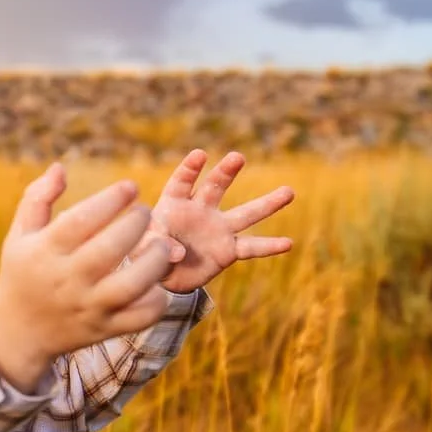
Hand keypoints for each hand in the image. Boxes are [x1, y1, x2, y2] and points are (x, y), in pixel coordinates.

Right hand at [0, 163, 175, 390]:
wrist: (17, 332)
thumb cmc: (22, 273)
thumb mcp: (19, 235)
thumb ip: (37, 198)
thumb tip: (60, 167)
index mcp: (43, 252)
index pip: (81, 221)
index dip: (110, 199)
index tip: (130, 186)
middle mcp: (66, 280)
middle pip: (109, 249)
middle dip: (136, 223)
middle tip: (145, 212)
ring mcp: (86, 307)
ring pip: (131, 285)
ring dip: (154, 260)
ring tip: (162, 244)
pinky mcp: (103, 329)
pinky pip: (139, 317)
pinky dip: (156, 300)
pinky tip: (155, 282)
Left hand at [152, 150, 294, 292]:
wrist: (164, 276)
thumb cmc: (148, 253)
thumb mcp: (142, 248)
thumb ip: (154, 245)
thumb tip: (177, 252)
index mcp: (174, 204)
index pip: (182, 182)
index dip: (190, 169)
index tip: (200, 155)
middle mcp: (201, 210)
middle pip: (215, 187)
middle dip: (225, 172)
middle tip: (237, 157)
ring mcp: (218, 228)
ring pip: (245, 213)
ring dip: (267, 203)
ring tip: (289, 192)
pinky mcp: (228, 250)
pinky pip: (251, 247)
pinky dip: (268, 246)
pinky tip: (288, 243)